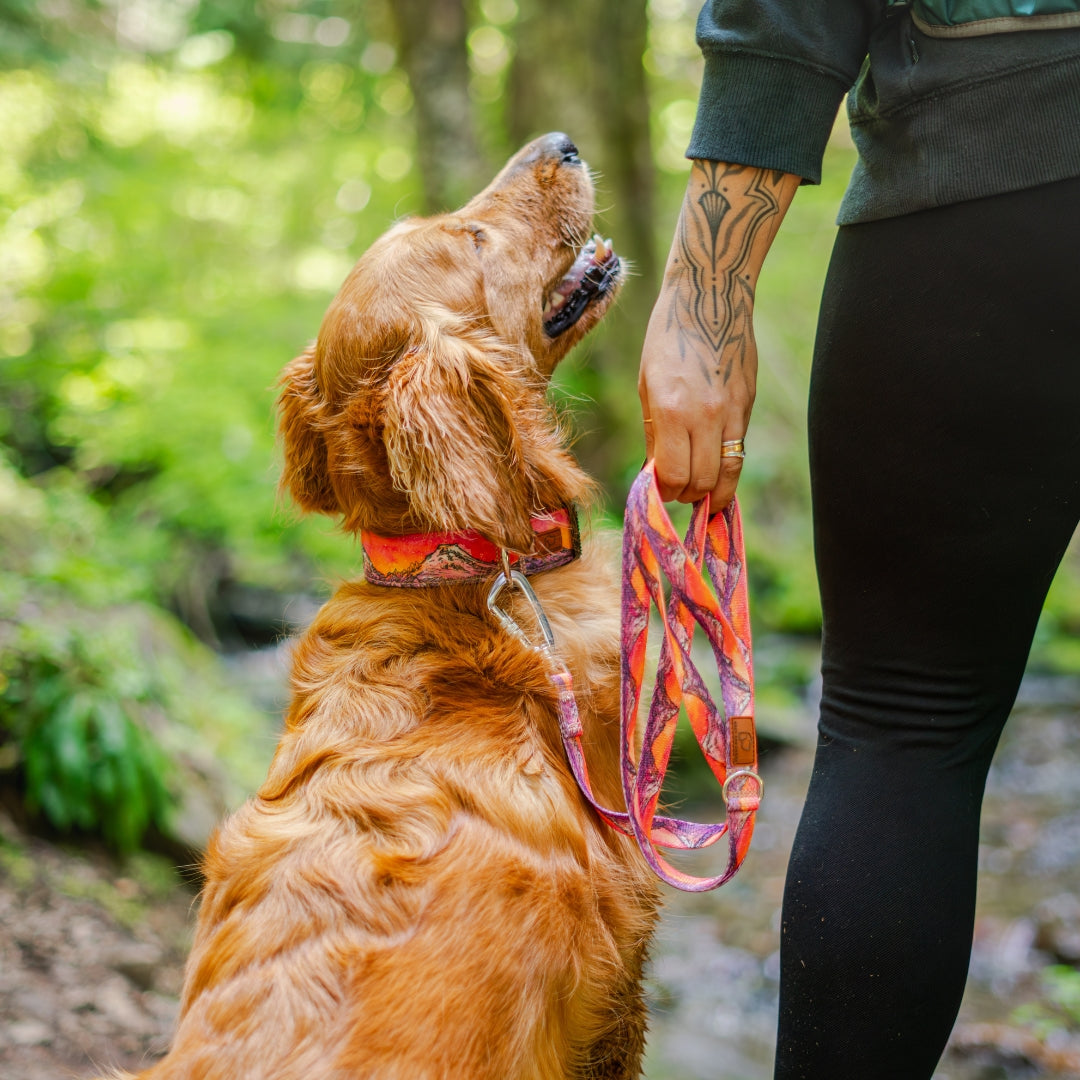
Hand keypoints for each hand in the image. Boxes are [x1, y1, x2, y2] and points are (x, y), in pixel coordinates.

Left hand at [639, 162, 798, 506]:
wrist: (709, 297)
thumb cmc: (667, 339)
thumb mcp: (648, 386)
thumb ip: (655, 433)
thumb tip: (658, 473)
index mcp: (672, 410)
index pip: (674, 475)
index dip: (666, 492)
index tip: (659, 490)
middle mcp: (705, 415)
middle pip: (704, 482)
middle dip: (689, 496)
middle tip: (678, 493)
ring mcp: (732, 411)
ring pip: (730, 472)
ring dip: (714, 491)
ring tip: (701, 492)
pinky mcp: (748, 404)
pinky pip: (739, 448)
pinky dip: (727, 465)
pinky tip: (715, 466)